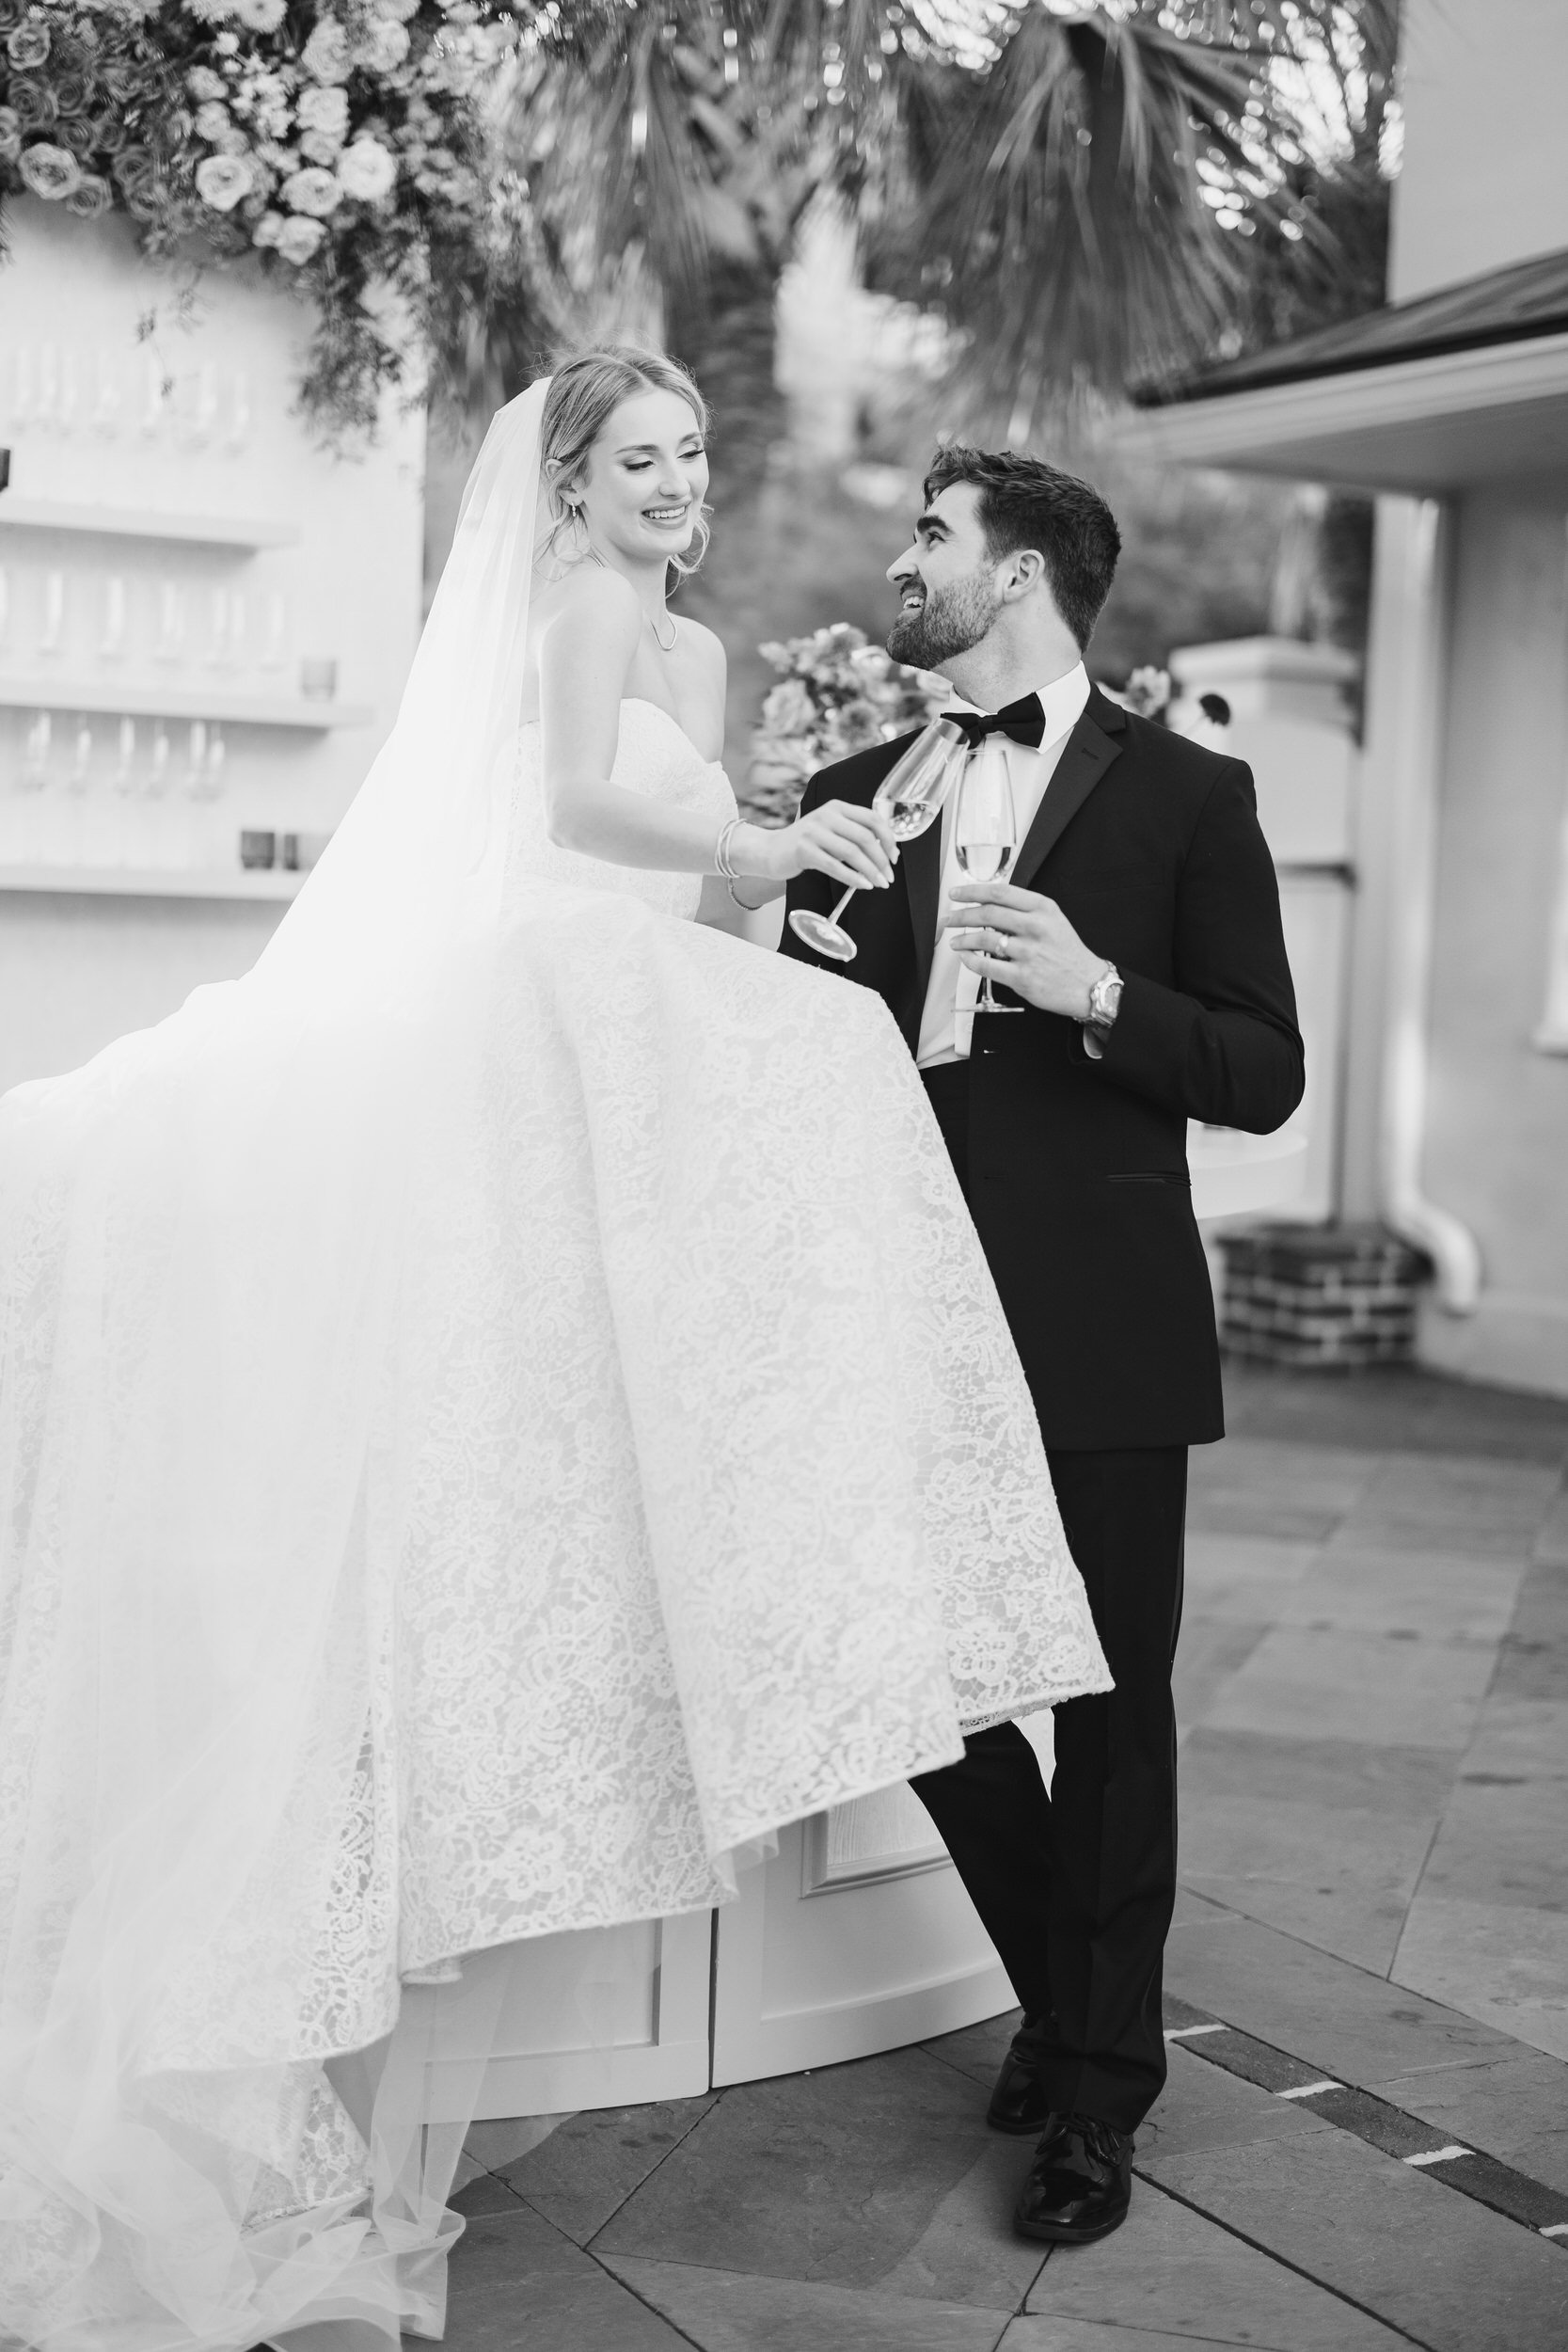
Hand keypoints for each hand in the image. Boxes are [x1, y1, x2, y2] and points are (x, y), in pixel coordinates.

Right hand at [769, 799, 896, 891]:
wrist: (771, 850)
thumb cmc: (807, 844)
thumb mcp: (831, 830)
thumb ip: (853, 834)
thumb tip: (884, 852)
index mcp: (837, 807)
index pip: (872, 818)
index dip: (888, 839)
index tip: (894, 857)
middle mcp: (826, 815)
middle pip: (865, 837)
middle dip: (882, 860)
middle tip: (889, 877)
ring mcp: (813, 832)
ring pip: (852, 852)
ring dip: (870, 871)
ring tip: (879, 883)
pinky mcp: (804, 850)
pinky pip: (834, 866)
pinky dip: (852, 878)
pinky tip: (862, 885)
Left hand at [943, 882, 1107, 1018]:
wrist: (1088, 984)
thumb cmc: (1067, 952)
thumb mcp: (1052, 920)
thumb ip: (1024, 910)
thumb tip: (988, 906)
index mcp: (1042, 908)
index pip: (1000, 892)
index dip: (972, 891)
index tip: (957, 894)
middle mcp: (1035, 927)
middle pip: (988, 914)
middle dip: (961, 915)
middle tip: (948, 919)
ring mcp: (1028, 953)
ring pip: (984, 940)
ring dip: (963, 939)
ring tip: (955, 941)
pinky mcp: (1022, 977)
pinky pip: (987, 967)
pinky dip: (970, 961)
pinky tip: (965, 957)